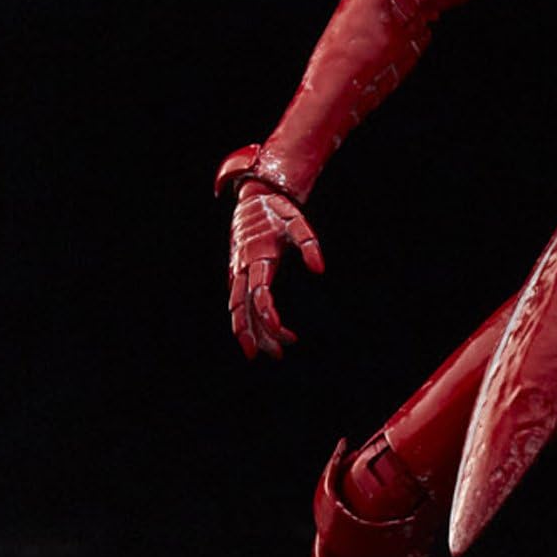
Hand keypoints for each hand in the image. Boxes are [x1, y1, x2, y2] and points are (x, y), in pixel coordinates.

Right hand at [227, 180, 324, 357]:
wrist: (253, 200)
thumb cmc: (278, 212)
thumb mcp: (298, 222)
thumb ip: (309, 244)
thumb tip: (320, 270)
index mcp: (258, 256)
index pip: (260, 292)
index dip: (269, 314)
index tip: (284, 332)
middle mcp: (242, 267)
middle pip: (243, 307)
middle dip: (255, 333)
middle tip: (273, 356)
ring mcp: (237, 271)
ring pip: (237, 307)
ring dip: (248, 332)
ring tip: (261, 354)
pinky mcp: (237, 273)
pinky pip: (237, 300)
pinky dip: (243, 319)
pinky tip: (253, 336)